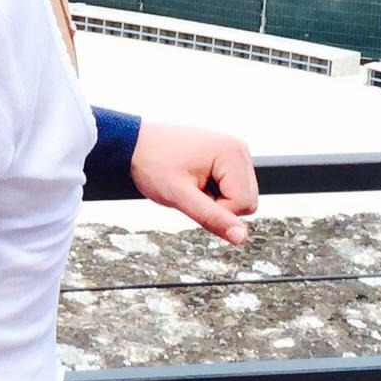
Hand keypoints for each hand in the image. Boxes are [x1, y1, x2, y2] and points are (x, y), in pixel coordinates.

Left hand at [130, 121, 258, 244]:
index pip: (244, 204)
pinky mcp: (226, 157)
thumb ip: (211, 217)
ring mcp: (234, 152)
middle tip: (188, 191)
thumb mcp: (178, 196)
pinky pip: (230, 188)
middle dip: (217, 205)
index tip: (190, 196)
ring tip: (189, 184)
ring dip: (214, 199)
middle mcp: (239, 149)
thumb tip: (241, 237)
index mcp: (233, 153)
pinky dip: (212, 191)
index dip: (216, 211)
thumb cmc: (152, 164)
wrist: (133, 143)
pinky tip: (193, 180)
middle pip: (247, 201)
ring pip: (239, 197)